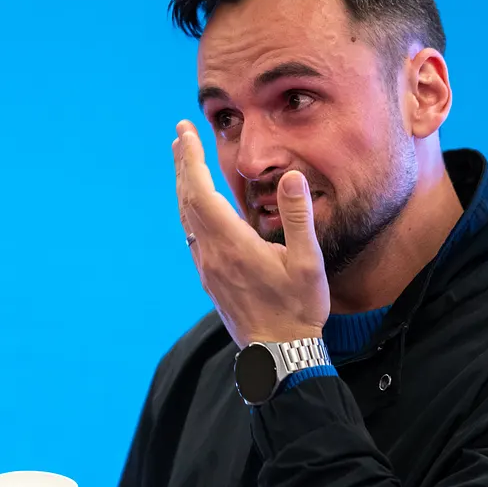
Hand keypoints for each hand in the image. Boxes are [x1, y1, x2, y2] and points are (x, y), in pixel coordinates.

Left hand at [172, 119, 329, 346]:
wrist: (278, 354)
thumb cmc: (297, 309)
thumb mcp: (308, 262)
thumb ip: (299, 217)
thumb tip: (289, 176)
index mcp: (232, 244)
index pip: (201, 192)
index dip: (191, 160)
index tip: (184, 132)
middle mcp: (211, 254)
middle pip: (187, 201)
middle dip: (183, 165)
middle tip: (180, 136)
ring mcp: (207, 268)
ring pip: (186, 219)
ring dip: (184, 187)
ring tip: (185, 163)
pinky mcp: (210, 279)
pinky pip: (193, 236)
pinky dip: (191, 211)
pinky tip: (197, 207)